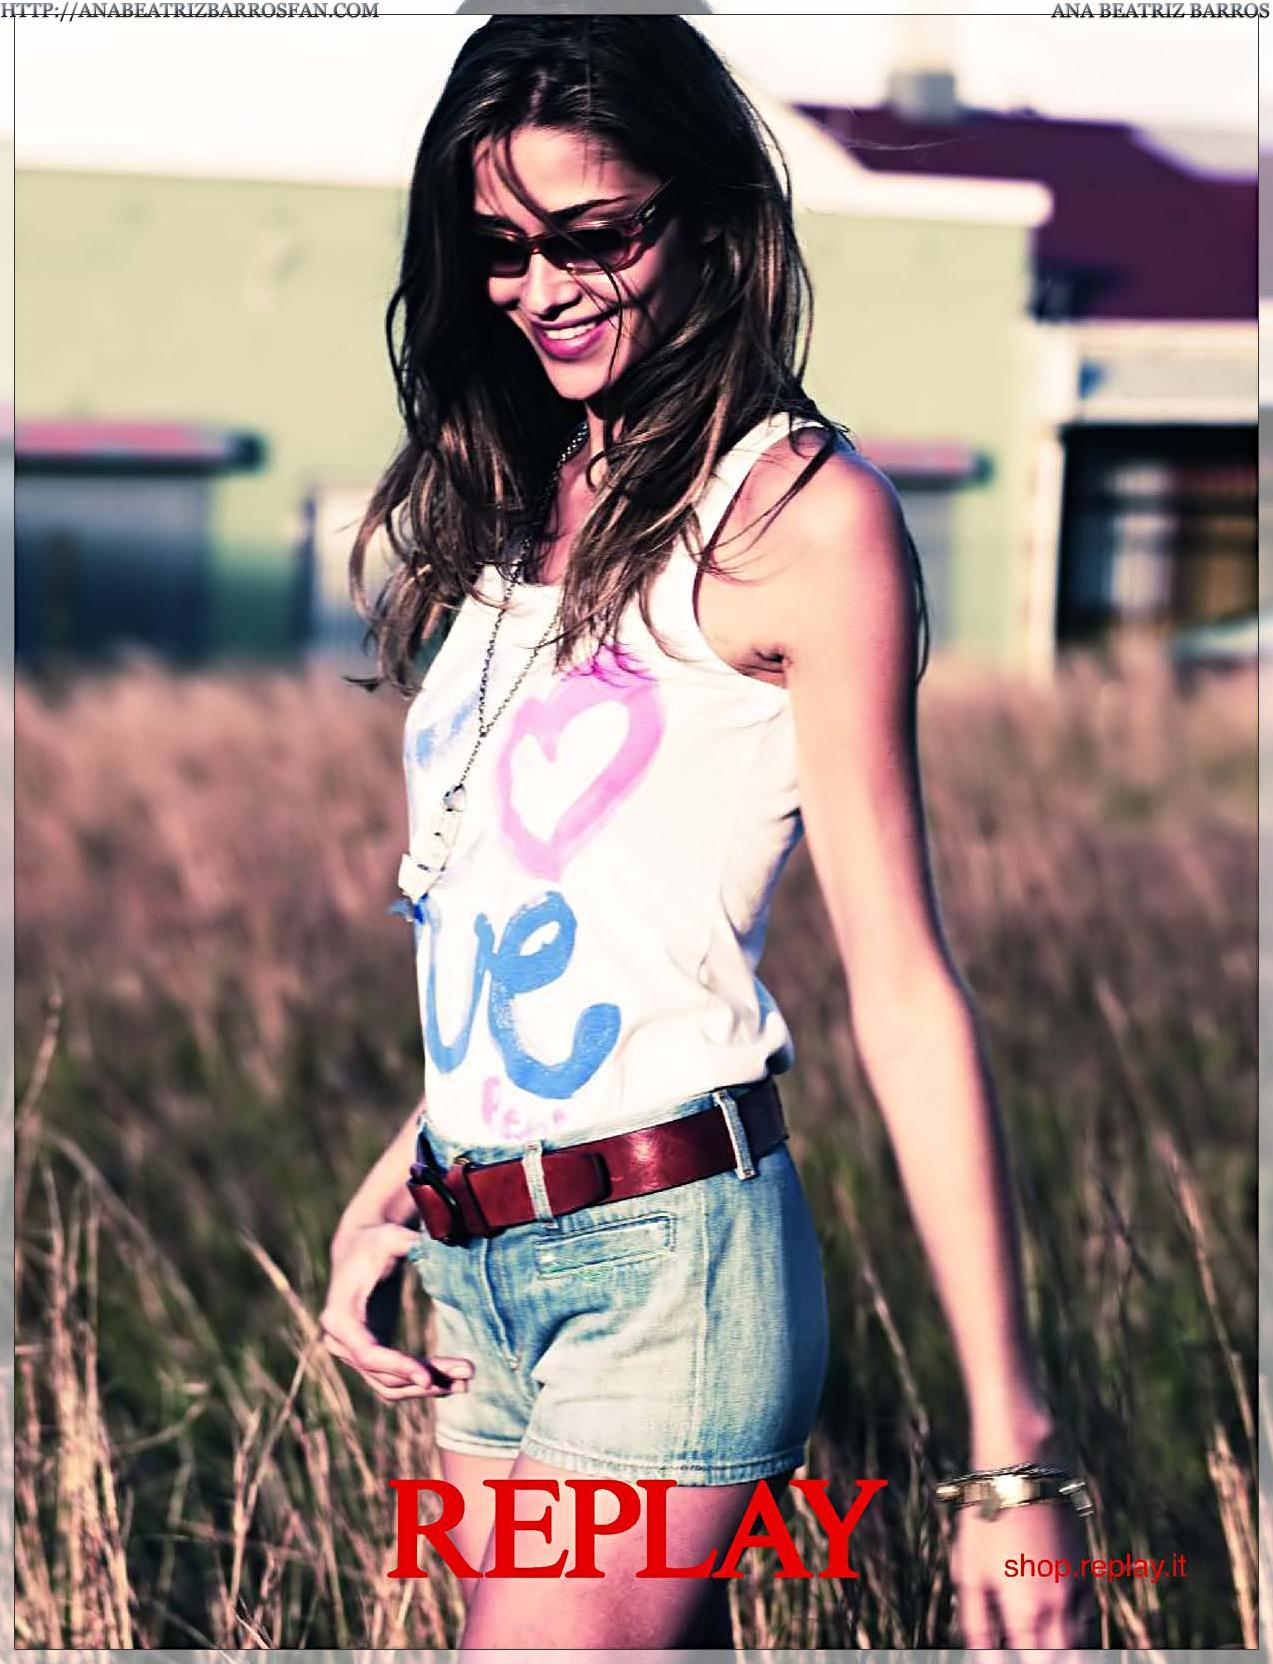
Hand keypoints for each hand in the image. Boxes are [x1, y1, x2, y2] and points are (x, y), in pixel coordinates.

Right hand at [320, 1221, 474, 1403]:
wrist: (359, 1250)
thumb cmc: (375, 1241)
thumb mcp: (389, 1237)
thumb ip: (408, 1241)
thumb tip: (437, 1244)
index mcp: (340, 1316)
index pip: (368, 1354)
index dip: (398, 1367)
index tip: (428, 1378)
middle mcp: (340, 1343)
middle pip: (384, 1376)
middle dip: (425, 1378)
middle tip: (466, 1375)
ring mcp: (353, 1354)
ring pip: (390, 1386)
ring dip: (427, 1388)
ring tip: (465, 1381)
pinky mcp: (369, 1357)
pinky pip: (394, 1381)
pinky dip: (420, 1385)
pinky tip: (452, 1382)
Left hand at [953, 1498, 1096, 1648]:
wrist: (1022, 1472)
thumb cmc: (986, 1521)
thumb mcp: (968, 1573)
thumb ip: (977, 1624)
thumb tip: (985, 1661)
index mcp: (1024, 1613)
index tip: (1012, 1663)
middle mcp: (1056, 1609)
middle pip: (1063, 1660)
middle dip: (1051, 1663)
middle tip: (1035, 1655)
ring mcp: (1076, 1590)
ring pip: (1081, 1645)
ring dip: (1068, 1654)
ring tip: (1049, 1649)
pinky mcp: (1085, 1571)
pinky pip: (1090, 1619)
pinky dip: (1080, 1634)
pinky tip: (1066, 1635)